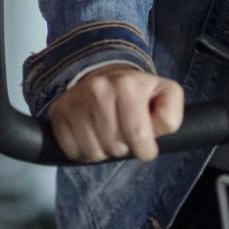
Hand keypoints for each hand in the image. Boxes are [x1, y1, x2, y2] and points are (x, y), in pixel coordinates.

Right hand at [49, 66, 183, 161]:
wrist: (104, 76)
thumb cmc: (139, 92)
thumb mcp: (166, 95)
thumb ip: (171, 115)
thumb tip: (156, 131)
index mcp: (127, 85)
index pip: (139, 137)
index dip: (146, 149)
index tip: (146, 144)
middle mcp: (98, 90)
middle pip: (115, 147)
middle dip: (124, 148)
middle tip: (125, 132)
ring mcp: (75, 101)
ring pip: (93, 153)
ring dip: (104, 151)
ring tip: (108, 133)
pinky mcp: (58, 113)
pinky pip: (73, 152)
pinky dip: (84, 151)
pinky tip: (91, 135)